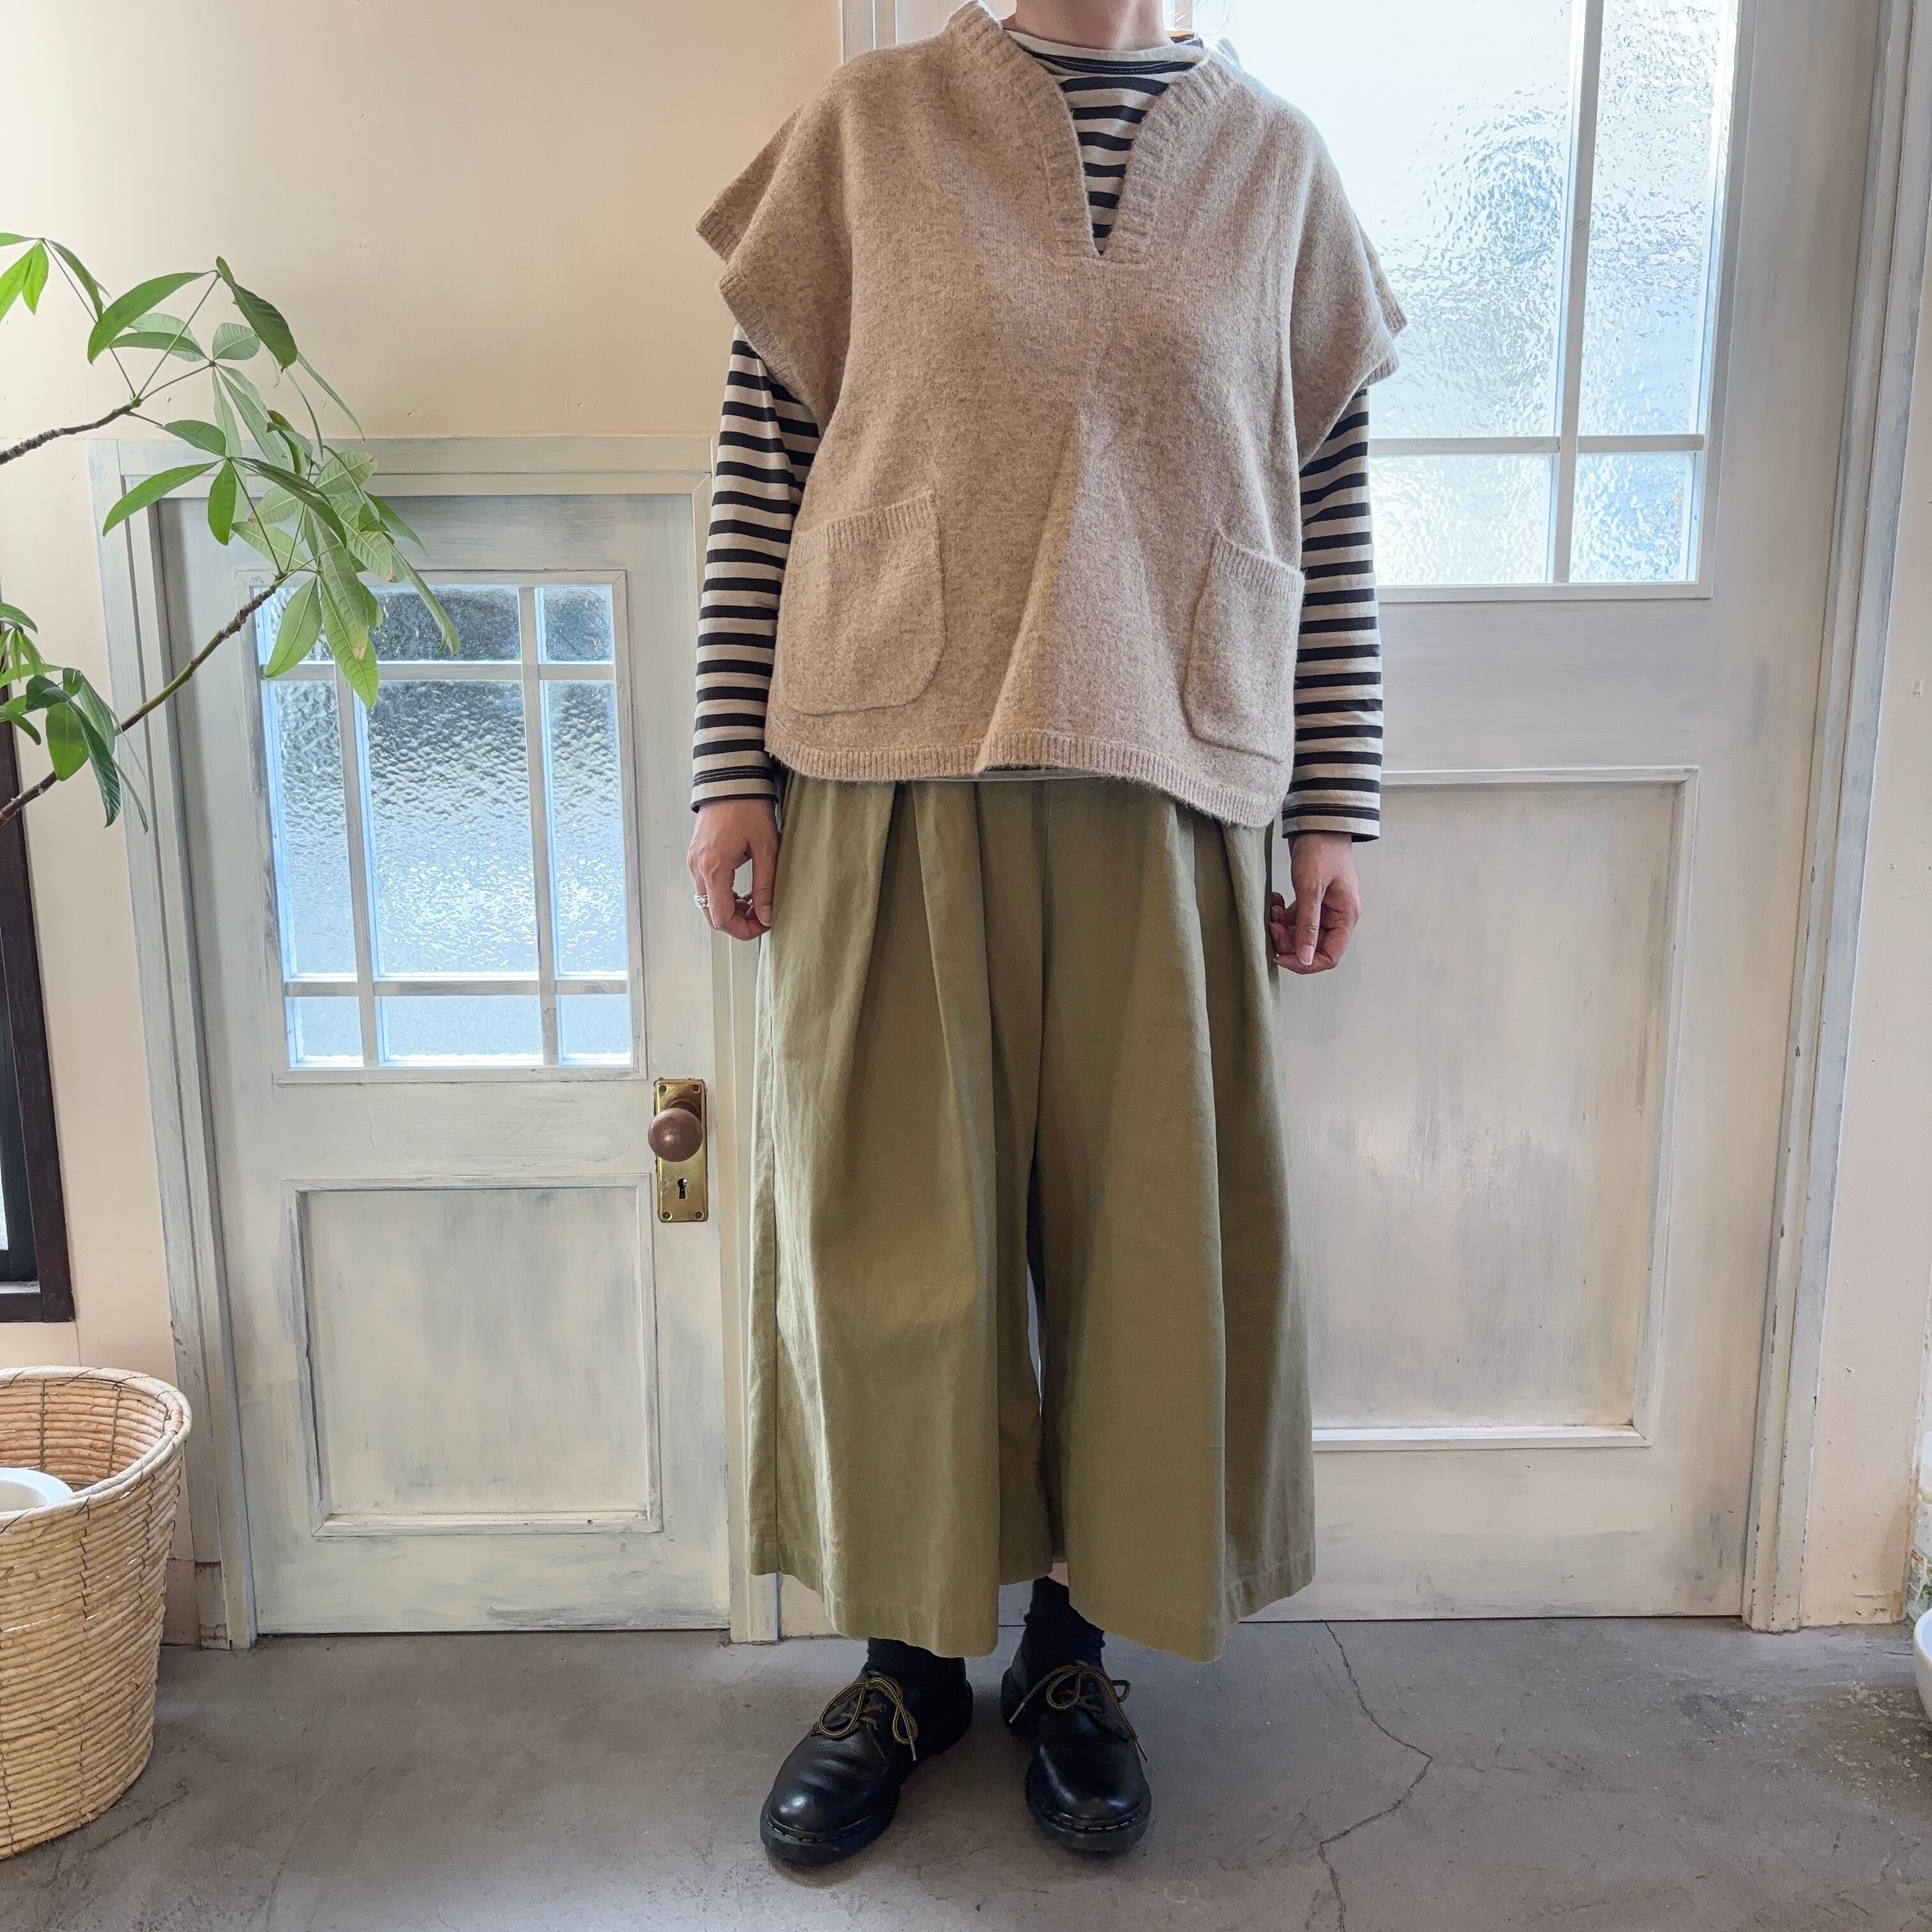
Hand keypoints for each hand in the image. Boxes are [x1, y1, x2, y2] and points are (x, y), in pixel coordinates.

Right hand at [688, 799, 779, 940]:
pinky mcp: (696, 856)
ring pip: (707, 903)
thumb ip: (765, 886)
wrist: (730, 779)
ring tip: (756, 900)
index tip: (764, 925)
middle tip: (762, 915)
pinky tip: (742, 889)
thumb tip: (767, 916)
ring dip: (730, 909)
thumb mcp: (766, 848)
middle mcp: (698, 868)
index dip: (744, 930)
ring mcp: (693, 862)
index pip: (722, 918)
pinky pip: (705, 887)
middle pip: (711, 915)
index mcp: (714, 868)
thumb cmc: (749, 808)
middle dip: (737, 922)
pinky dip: (722, 895)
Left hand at [1269, 832, 1360, 973]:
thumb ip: (1308, 926)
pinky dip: (1283, 915)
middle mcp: (1337, 917)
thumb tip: (1305, 960)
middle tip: (1272, 927)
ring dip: (1283, 928)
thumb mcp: (1311, 889)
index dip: (1305, 962)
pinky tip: (1276, 902)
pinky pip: (1296, 918)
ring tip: (1273, 911)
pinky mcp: (1311, 899)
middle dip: (1289, 942)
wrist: (1317, 822)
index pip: (1329, 956)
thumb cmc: (1320, 851)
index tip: (1280, 956)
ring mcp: (1324, 908)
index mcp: (1345, 917)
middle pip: (1312, 947)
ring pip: (1301, 933)